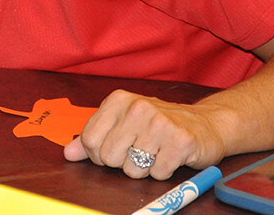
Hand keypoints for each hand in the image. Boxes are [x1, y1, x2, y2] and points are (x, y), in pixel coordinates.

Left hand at [63, 89, 227, 178]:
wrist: (205, 123)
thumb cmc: (157, 124)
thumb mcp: (122, 123)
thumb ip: (93, 137)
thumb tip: (68, 153)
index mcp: (118, 100)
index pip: (89, 140)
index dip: (98, 155)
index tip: (113, 151)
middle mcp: (138, 108)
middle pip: (108, 157)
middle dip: (121, 163)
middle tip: (138, 152)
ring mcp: (160, 123)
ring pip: (132, 169)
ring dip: (143, 169)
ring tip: (155, 152)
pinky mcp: (180, 141)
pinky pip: (157, 173)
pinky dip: (162, 172)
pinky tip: (169, 156)